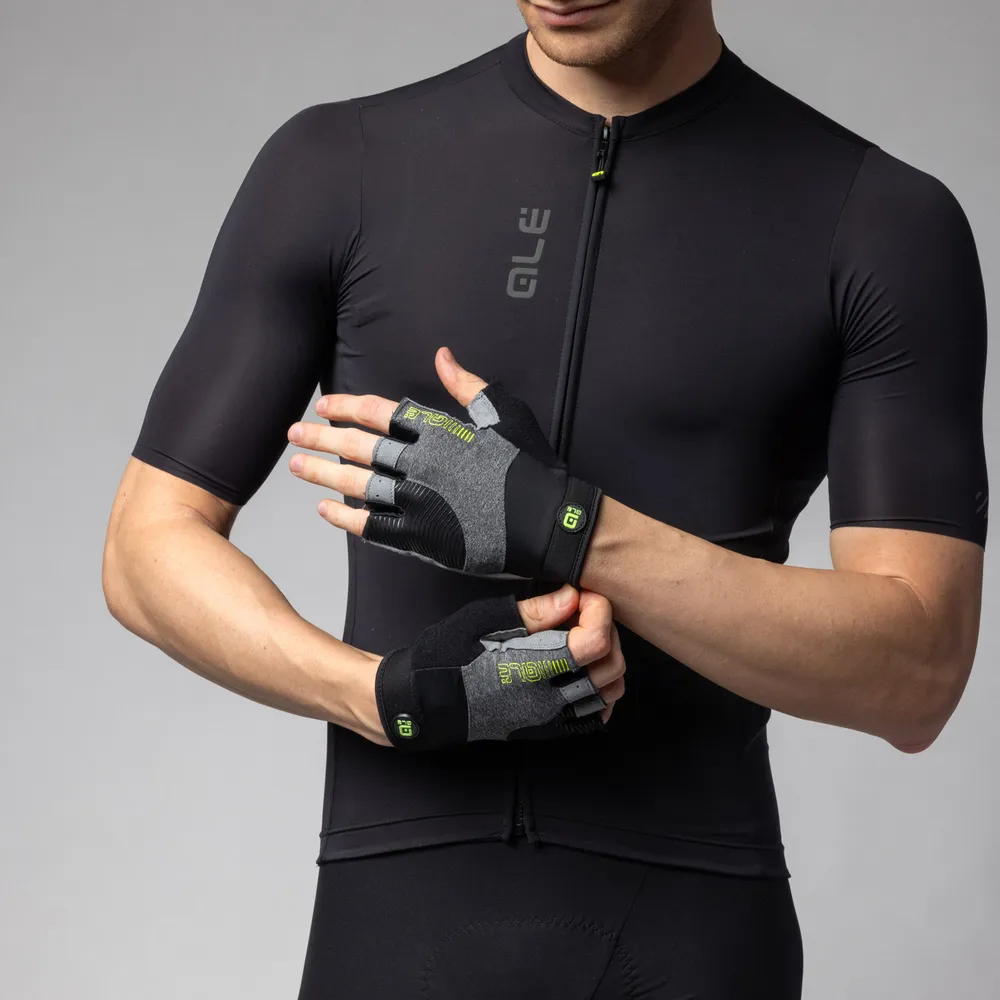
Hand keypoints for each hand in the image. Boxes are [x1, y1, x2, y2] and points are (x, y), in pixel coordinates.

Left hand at [287, 347, 601, 584]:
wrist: (550, 522)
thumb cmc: (532, 467)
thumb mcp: (506, 414)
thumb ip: (469, 385)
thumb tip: (442, 354)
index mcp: (439, 431)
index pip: (380, 412)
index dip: (347, 406)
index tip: (324, 405)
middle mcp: (421, 464)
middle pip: (359, 447)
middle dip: (322, 437)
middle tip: (295, 433)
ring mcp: (418, 502)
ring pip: (357, 485)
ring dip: (323, 474)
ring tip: (297, 467)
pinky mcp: (422, 538)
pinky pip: (373, 526)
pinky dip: (346, 518)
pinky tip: (325, 510)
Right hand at [353, 584, 625, 748]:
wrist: (424, 701)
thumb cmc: (447, 655)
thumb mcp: (484, 619)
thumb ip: (535, 611)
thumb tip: (574, 596)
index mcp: (533, 668)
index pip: (595, 641)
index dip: (598, 611)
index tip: (582, 596)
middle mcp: (548, 700)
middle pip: (611, 666)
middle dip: (607, 631)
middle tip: (583, 613)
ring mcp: (550, 720)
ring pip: (610, 692)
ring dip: (607, 660)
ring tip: (583, 638)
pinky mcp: (547, 732)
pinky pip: (595, 717)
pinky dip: (600, 692)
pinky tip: (581, 671)